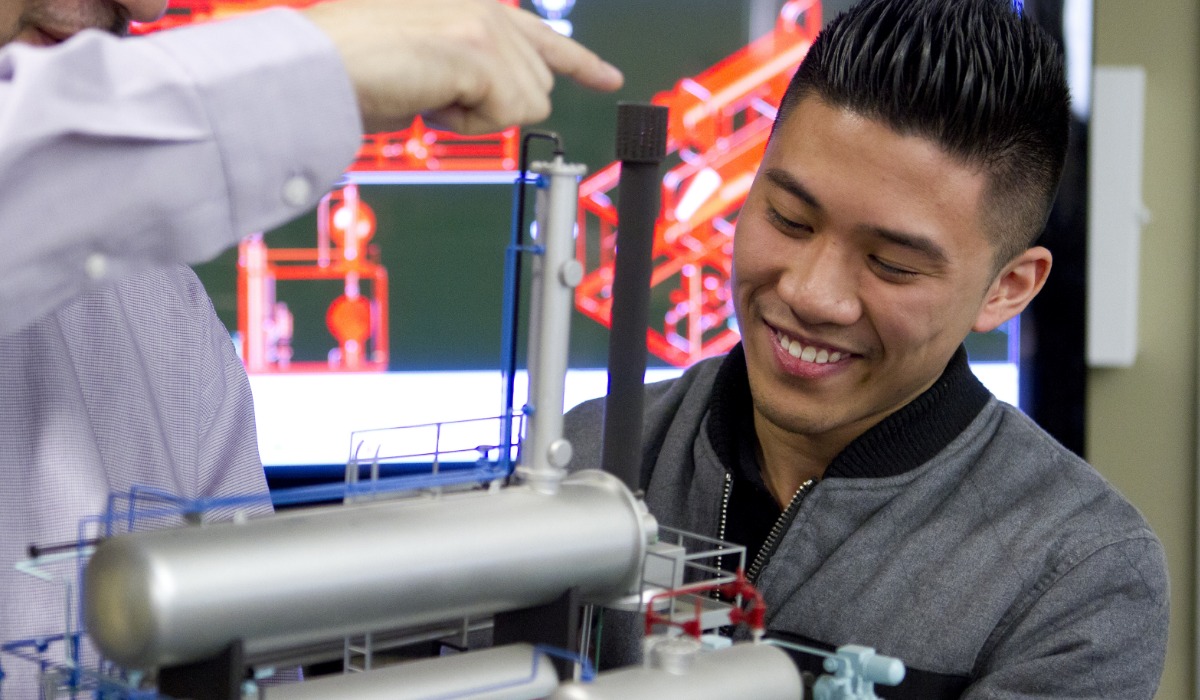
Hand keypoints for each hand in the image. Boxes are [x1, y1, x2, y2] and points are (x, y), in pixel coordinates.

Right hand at [302, 0, 623, 133]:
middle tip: (438, 95)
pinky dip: (468, 122)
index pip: (543, 37)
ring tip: (429, 91)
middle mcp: (488, 8)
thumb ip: (472, 68)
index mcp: (476, 7)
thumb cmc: (359, 67)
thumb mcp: (429, 60)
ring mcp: (487, 26)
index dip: (581, 62)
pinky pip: (508, 115)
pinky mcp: (481, 51)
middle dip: (493, 108)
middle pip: (538, 89)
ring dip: (477, 116)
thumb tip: (502, 98)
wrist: (321, 66)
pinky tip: (431, 98)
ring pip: (528, 105)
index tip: (610, 78)